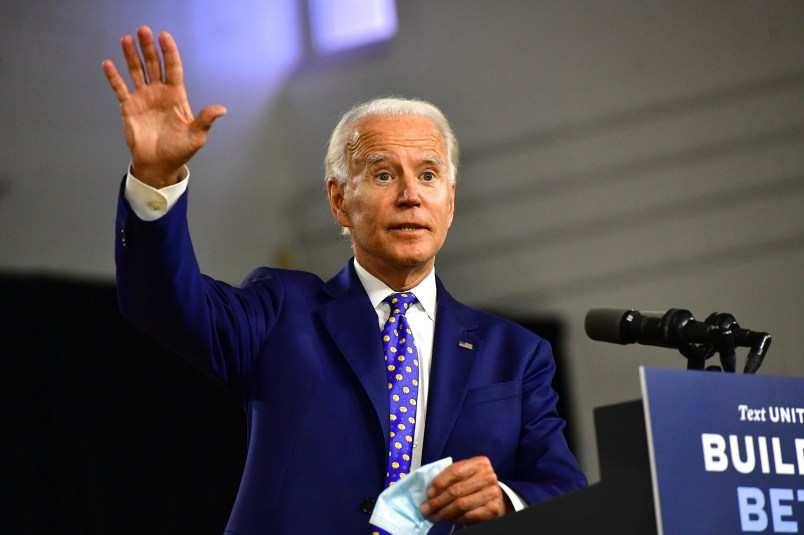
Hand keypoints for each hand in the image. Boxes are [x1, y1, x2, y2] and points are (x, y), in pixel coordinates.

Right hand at [102, 26, 226, 187]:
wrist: (158, 165)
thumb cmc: (179, 151)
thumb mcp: (196, 136)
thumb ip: (205, 120)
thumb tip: (222, 109)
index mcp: (176, 96)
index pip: (173, 68)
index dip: (169, 52)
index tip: (164, 37)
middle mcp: (159, 93)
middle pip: (153, 65)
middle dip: (148, 48)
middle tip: (143, 30)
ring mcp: (144, 98)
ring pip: (136, 71)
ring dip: (131, 55)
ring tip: (126, 39)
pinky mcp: (129, 107)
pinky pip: (120, 88)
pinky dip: (114, 77)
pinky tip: (108, 63)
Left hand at [419, 456, 512, 525]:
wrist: (495, 495)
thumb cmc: (474, 482)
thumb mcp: (465, 473)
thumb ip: (450, 476)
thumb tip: (430, 491)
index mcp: (480, 463)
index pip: (455, 471)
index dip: (439, 482)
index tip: (428, 493)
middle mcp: (488, 476)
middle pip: (457, 490)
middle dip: (438, 501)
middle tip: (426, 509)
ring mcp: (492, 493)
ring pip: (461, 504)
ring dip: (444, 512)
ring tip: (434, 516)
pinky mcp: (493, 509)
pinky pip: (468, 516)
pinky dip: (456, 518)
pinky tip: (449, 518)